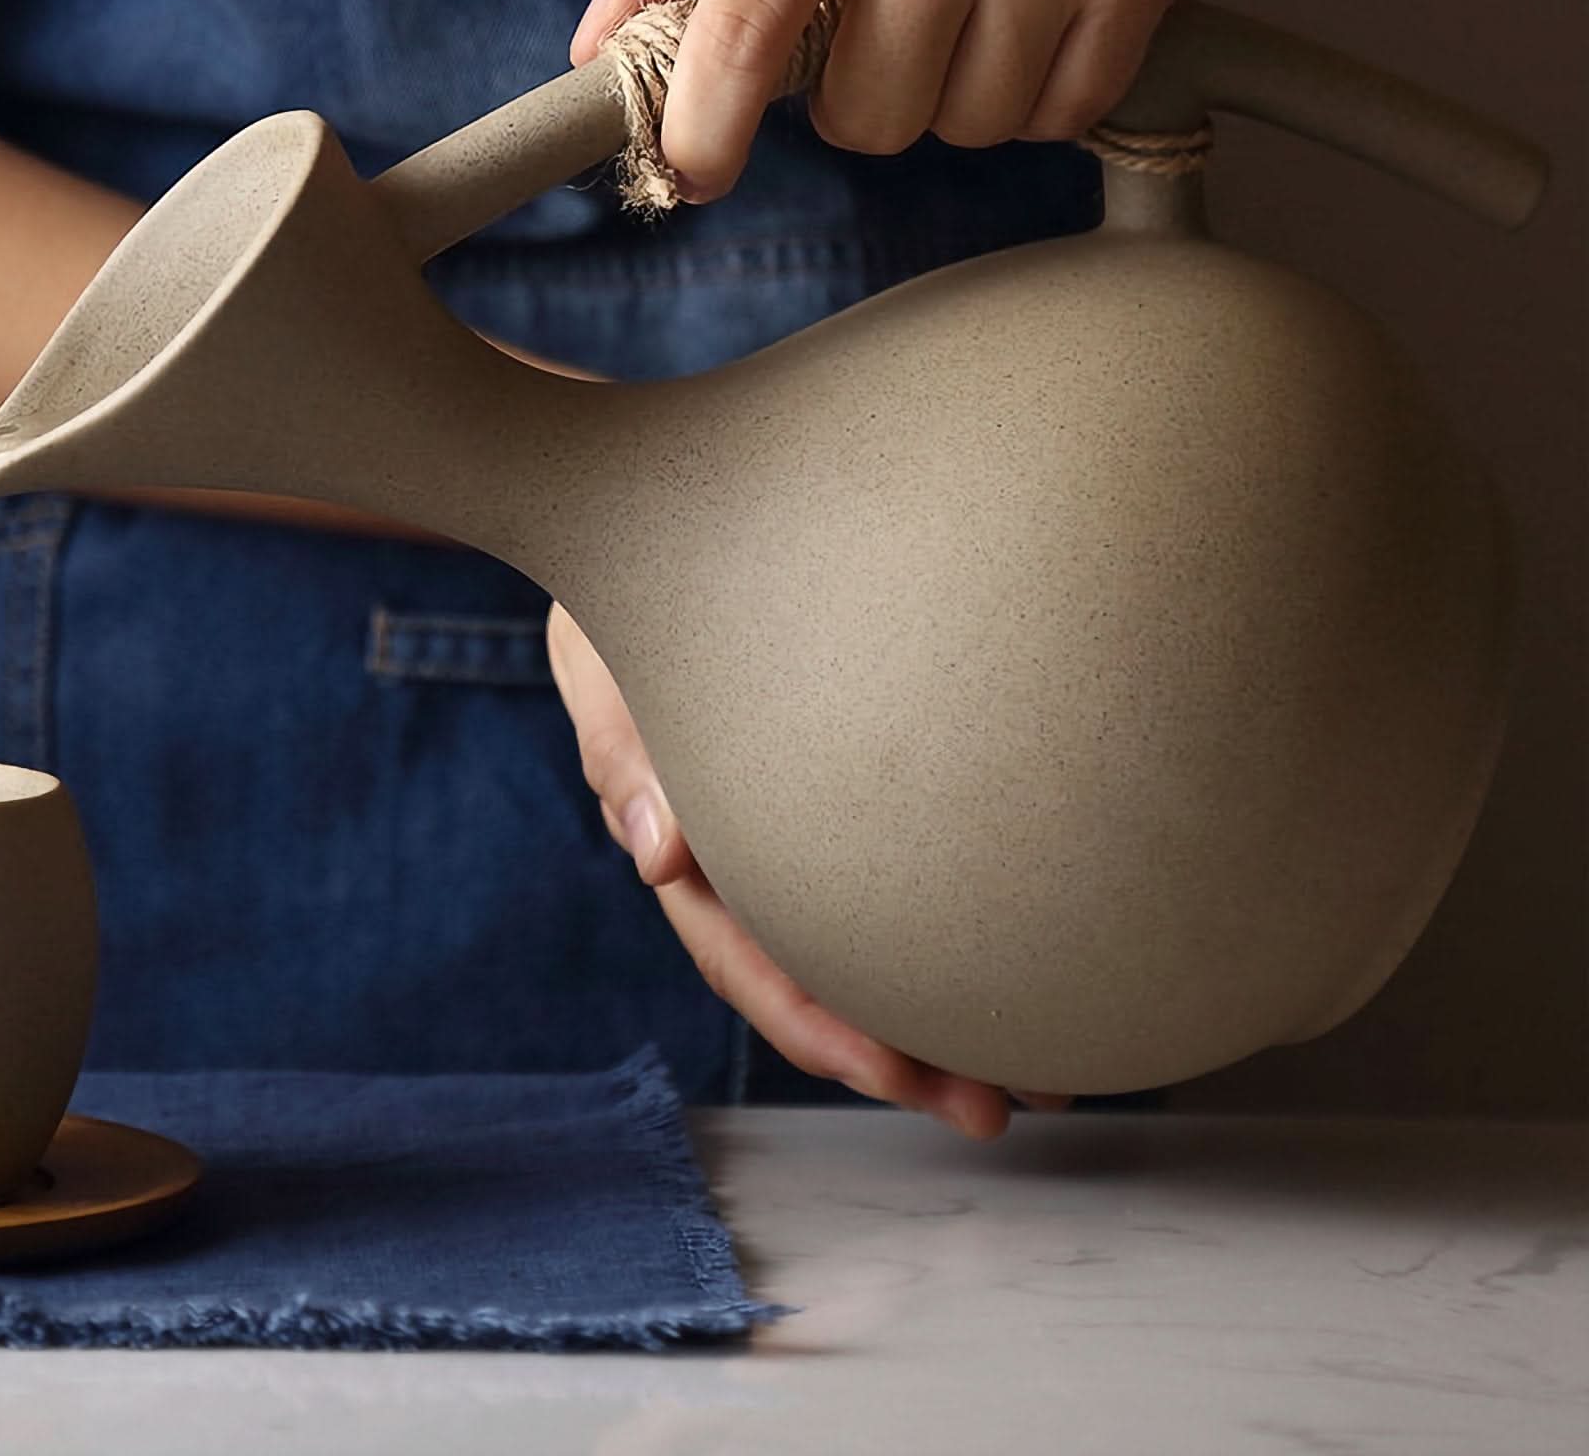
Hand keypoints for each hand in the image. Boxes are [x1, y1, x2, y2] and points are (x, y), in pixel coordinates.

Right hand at [547, 602, 1067, 1136]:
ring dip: (938, 1013)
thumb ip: (624, 750)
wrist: (646, 538)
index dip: (824, 1033)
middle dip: (905, 1058)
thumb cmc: (624, 604)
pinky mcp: (827, 798)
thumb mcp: (605, 662)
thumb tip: (660, 857)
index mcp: (683, 849)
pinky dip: (941, 928)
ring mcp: (781, 835)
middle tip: (1005, 1108)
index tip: (902, 1081)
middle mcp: (738, 862)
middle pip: (821, 984)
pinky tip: (1010, 950)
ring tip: (1042, 1063)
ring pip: (861, 946)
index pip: (752, 966)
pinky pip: (884, 880)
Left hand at [570, 0, 1234, 198]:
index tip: (691, 172)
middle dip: (855, 102)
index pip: (741, 29)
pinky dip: (1033, 98)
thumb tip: (591, 49)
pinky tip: (1029, 16)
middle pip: (863, 118)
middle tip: (880, 25)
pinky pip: (1054, 120)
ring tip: (961, 7)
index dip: (701, 128)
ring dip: (947, 100)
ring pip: (961, 129)